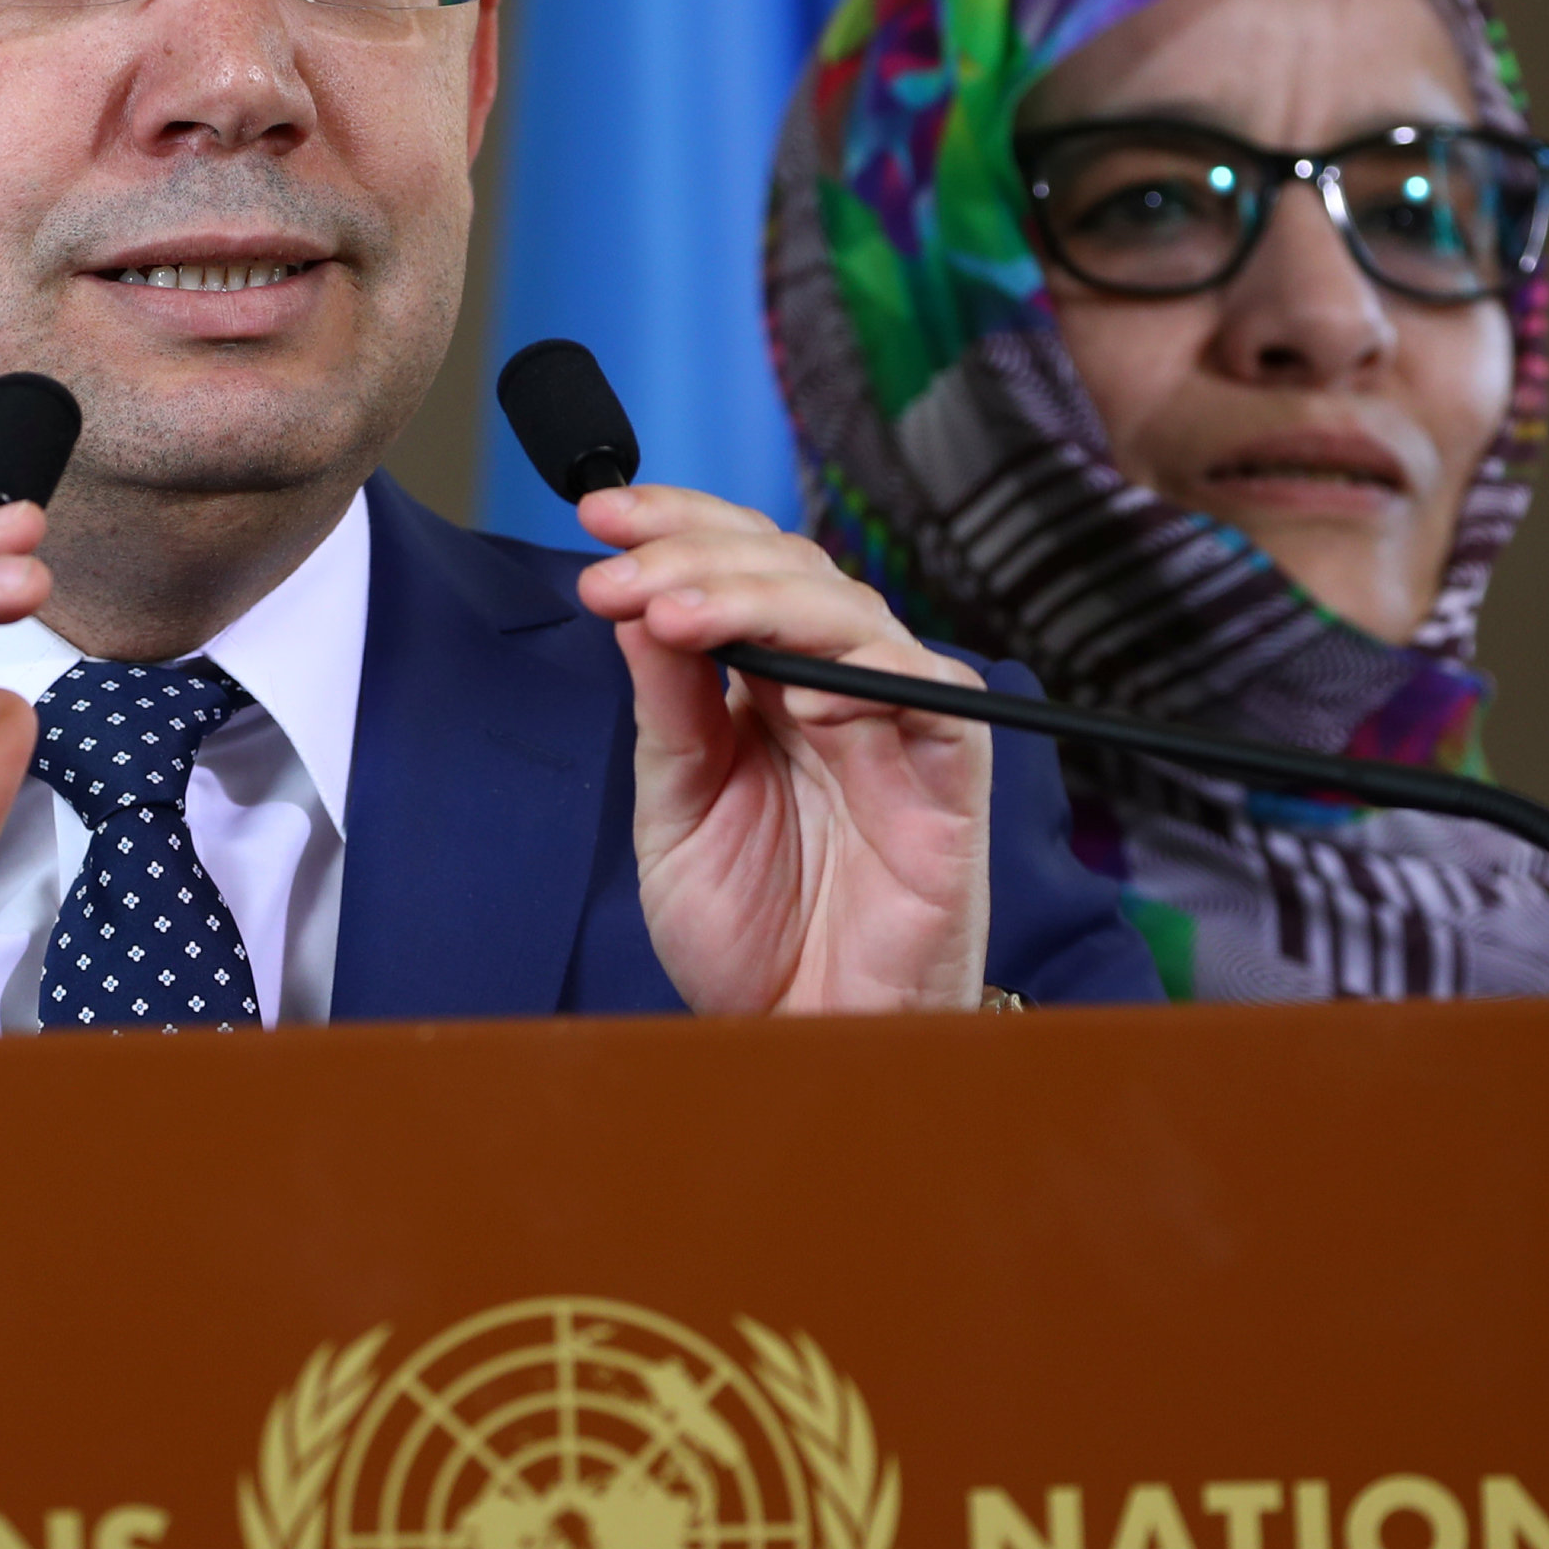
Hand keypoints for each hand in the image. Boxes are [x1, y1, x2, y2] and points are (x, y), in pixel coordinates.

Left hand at [573, 484, 989, 1014]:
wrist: (804, 1040)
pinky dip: (861, 677)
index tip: (597, 508)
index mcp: (767, 685)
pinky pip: (927, 699)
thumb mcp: (677, 811)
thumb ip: (668, 709)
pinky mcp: (951, 776)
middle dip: (694, 551)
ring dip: (756, 600)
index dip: (674, 526)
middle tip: (617, 568)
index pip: (734, 566)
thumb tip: (634, 601)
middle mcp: (835, 687)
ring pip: (848, 612)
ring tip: (674, 613)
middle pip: (787, 568)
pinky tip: (792, 690)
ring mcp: (897, 724)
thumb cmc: (751, 934)